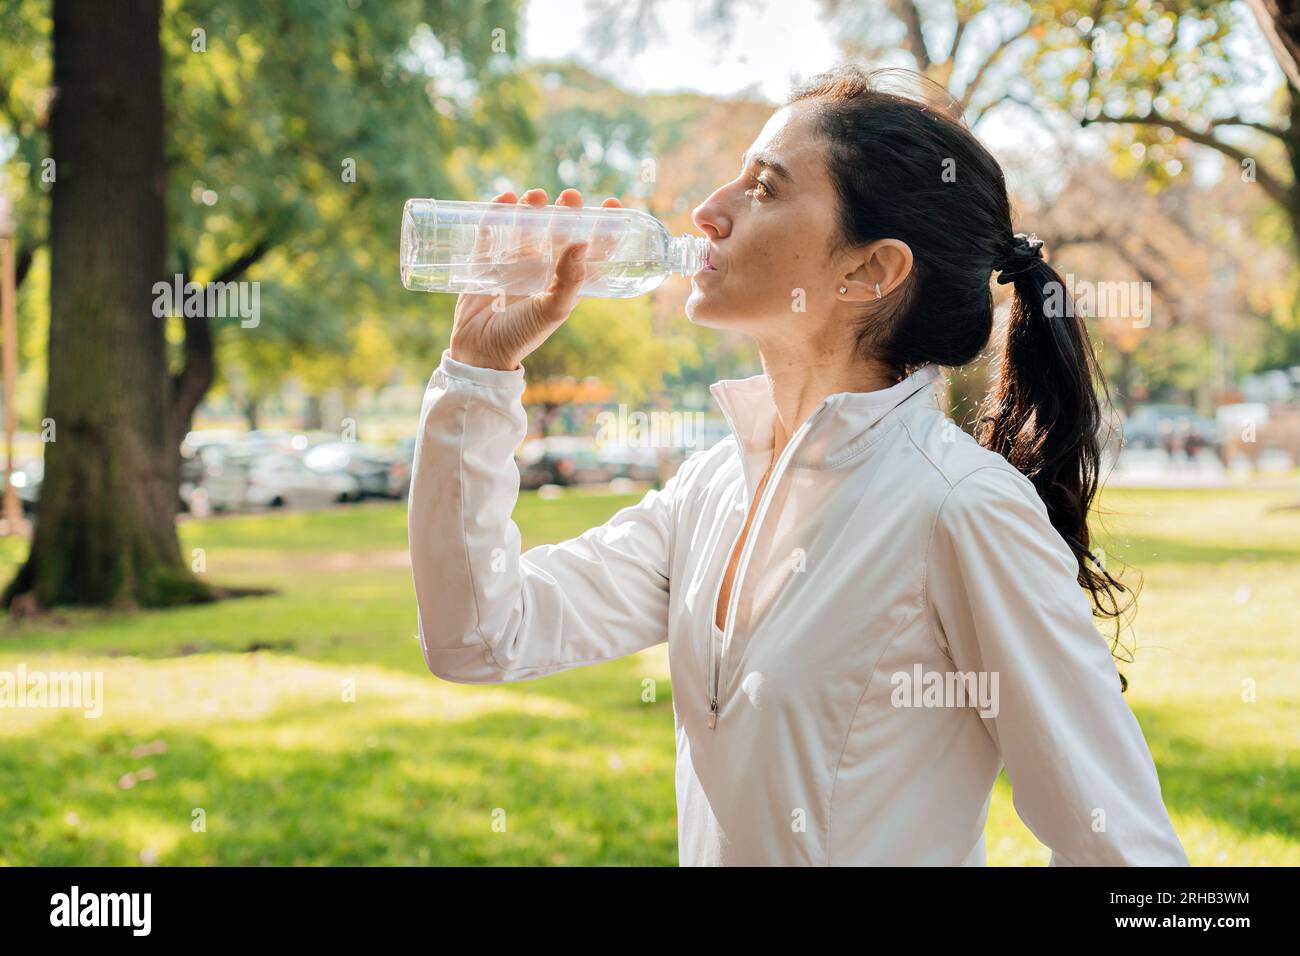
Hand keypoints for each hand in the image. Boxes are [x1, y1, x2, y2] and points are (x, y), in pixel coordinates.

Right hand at [447, 187, 622, 370]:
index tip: (612, 205)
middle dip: (566, 211)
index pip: (589, 250)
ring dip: (532, 208)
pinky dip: (497, 213)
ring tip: (536, 196)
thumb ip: (570, 281)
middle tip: (571, 197)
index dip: (603, 228)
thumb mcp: (552, 310)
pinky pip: (492, 231)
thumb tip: (583, 244)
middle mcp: (541, 269)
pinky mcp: (485, 261)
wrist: (480, 352)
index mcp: (564, 281)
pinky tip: (505, 199)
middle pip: (557, 231)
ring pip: (525, 226)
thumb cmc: (522, 336)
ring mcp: (512, 263)